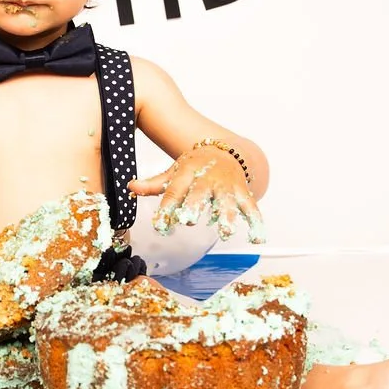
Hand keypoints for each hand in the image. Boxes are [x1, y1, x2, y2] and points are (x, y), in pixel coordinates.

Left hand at [128, 148, 264, 244]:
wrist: (224, 151)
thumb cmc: (195, 167)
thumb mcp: (173, 172)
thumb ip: (154, 184)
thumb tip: (131, 187)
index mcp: (187, 174)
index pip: (174, 191)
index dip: (166, 208)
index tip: (160, 225)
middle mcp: (207, 180)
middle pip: (200, 194)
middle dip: (194, 206)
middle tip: (188, 220)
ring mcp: (226, 186)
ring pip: (227, 202)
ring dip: (227, 216)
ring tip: (226, 232)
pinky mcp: (242, 193)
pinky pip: (251, 208)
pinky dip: (256, 222)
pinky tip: (257, 238)